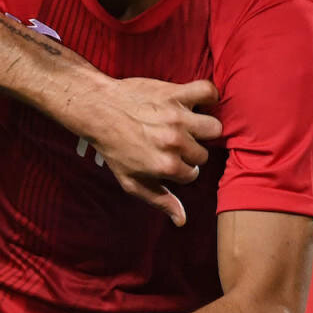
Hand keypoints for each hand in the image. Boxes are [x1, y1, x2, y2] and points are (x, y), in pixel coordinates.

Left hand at [82, 77, 222, 226]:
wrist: (98, 111)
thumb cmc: (114, 148)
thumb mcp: (131, 181)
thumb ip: (159, 200)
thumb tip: (182, 220)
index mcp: (165, 165)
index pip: (192, 174)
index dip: (180, 169)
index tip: (167, 160)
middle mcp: (174, 142)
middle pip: (203, 154)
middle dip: (190, 152)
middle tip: (172, 144)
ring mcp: (177, 117)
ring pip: (214, 128)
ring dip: (202, 129)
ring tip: (187, 128)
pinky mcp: (176, 93)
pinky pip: (208, 92)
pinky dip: (208, 96)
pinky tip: (197, 103)